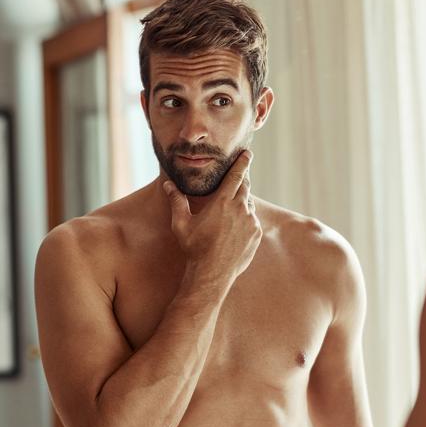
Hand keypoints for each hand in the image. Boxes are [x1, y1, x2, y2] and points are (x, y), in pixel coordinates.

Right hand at [163, 150, 261, 284]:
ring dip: (242, 202)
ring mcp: (251, 222)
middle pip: (245, 187)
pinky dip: (246, 219)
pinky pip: (252, 221)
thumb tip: (168, 185)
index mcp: (223, 202)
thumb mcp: (181, 223)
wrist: (212, 273)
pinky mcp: (256, 234)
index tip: (247, 153)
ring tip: (231, 209)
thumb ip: (176, 201)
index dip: (242, 162)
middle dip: (242, 180)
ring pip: (248, 205)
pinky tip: (235, 227)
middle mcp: (240, 209)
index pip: (236, 175)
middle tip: (238, 176)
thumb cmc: (194, 247)